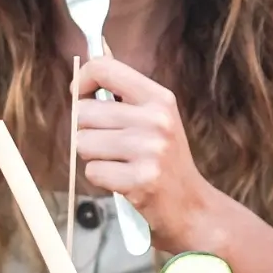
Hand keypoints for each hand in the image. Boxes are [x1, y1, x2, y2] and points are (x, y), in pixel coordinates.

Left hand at [73, 57, 227, 251]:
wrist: (191, 206)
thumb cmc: (164, 161)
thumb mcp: (155, 119)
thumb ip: (123, 95)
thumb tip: (89, 66)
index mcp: (159, 98)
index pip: (105, 68)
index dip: (83, 80)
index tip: (80, 96)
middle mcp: (156, 120)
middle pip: (83, 112)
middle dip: (87, 131)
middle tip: (113, 146)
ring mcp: (150, 150)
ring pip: (83, 143)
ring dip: (94, 158)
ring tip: (120, 164)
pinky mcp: (141, 180)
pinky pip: (93, 172)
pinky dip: (102, 179)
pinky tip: (124, 181)